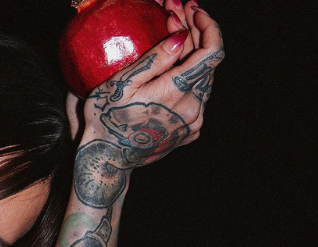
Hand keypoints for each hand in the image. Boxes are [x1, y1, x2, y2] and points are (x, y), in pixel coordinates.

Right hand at [72, 1, 223, 175]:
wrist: (107, 161)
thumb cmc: (105, 119)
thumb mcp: (121, 84)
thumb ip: (155, 59)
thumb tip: (181, 36)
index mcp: (177, 92)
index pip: (212, 51)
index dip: (209, 25)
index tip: (194, 10)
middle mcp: (193, 108)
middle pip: (207, 62)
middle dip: (195, 33)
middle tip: (175, 13)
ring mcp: (193, 122)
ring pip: (204, 79)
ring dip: (193, 56)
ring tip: (175, 35)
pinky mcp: (189, 132)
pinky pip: (197, 98)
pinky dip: (188, 79)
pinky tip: (172, 69)